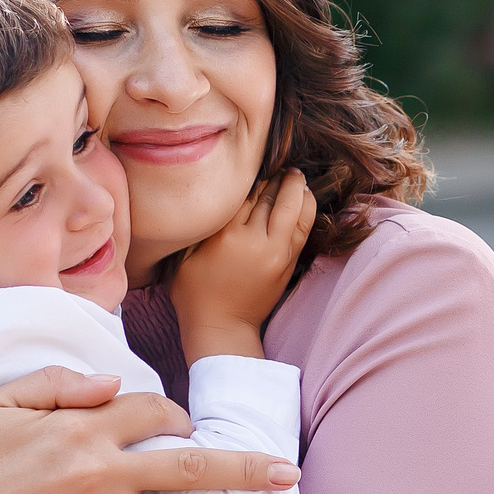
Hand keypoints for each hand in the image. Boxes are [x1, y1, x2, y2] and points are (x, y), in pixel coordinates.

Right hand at [0, 366, 300, 493]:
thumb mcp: (1, 404)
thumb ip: (59, 382)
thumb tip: (112, 382)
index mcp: (82, 428)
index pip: (153, 411)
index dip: (175, 415)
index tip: (183, 425)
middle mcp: (101, 473)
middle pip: (191, 464)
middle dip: (245, 467)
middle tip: (288, 474)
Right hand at [173, 172, 317, 360]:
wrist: (221, 327)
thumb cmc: (194, 292)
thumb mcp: (187, 254)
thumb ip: (204, 225)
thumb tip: (218, 197)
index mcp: (227, 236)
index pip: (246, 195)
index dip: (252, 179)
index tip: (253, 168)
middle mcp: (256, 241)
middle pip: (273, 199)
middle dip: (280, 180)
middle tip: (284, 165)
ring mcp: (277, 253)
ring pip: (295, 211)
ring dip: (299, 191)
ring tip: (297, 177)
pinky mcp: (288, 264)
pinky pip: (303, 229)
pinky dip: (306, 210)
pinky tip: (305, 198)